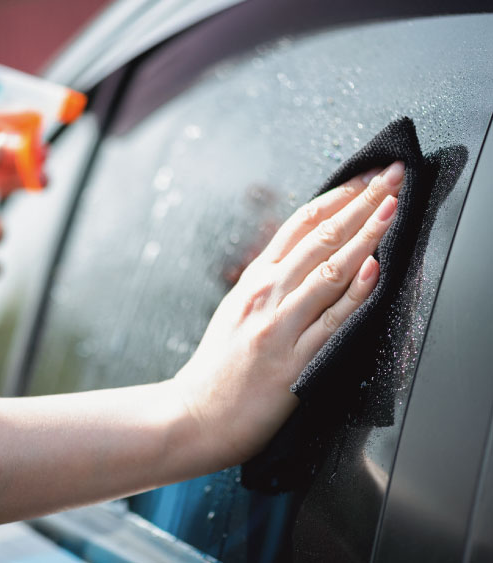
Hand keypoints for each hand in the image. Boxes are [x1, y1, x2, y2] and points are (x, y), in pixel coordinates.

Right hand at [172, 161, 404, 466]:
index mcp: (253, 280)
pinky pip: (331, 321)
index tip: (366, 177)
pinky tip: (377, 269)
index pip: (300, 225)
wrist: (196, 414)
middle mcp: (265, 294)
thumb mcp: (234, 310)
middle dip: (362, 201)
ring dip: (366, 234)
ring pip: (329, 269)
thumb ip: (266, 282)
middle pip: (320, 237)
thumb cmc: (218, 367)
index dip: (337, 197)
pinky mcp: (293, 360)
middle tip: (394, 174)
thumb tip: (304, 257)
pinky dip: (356, 293)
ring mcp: (278, 324)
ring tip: (394, 205)